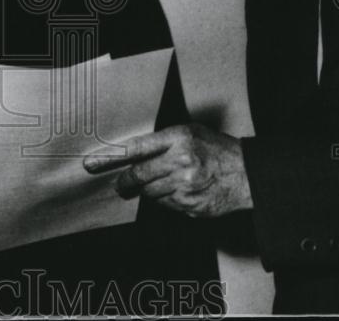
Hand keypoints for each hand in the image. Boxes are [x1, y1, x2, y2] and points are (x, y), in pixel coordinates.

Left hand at [83, 124, 251, 217]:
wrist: (246, 174)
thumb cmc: (216, 150)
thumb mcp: (190, 132)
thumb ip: (162, 141)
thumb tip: (130, 154)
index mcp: (179, 139)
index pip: (136, 148)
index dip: (110, 157)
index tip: (92, 163)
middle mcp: (180, 162)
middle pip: (138, 175)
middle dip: (125, 181)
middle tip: (120, 184)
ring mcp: (185, 187)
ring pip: (150, 192)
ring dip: (149, 189)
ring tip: (164, 182)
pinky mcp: (190, 206)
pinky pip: (165, 205)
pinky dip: (166, 200)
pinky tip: (180, 191)